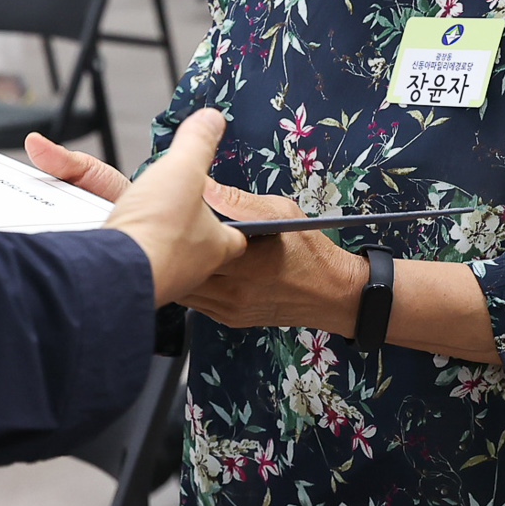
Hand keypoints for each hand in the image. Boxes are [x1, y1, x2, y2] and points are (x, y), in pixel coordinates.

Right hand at [30, 111, 245, 305]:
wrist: (115, 270)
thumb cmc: (157, 228)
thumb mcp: (182, 168)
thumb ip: (198, 142)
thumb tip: (213, 119)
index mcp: (217, 244)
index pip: (239, 238)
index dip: (238, 226)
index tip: (230, 216)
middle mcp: (194, 269)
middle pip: (206, 254)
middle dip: (200, 236)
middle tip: (189, 218)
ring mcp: (166, 281)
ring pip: (175, 265)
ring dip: (168, 247)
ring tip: (159, 228)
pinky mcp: (137, 286)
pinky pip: (145, 271)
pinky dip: (141, 255)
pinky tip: (131, 243)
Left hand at [176, 182, 366, 330]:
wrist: (332, 294)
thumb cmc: (310, 251)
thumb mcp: (282, 213)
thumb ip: (241, 202)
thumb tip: (208, 186)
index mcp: (248, 264)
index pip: (196, 247)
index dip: (180, 229)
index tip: (177, 213)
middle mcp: (236, 291)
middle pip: (184, 271)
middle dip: (175, 249)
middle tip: (172, 229)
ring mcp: (231, 309)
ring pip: (186, 289)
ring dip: (180, 269)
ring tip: (181, 247)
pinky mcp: (230, 319)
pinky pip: (197, 302)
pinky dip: (193, 284)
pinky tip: (198, 266)